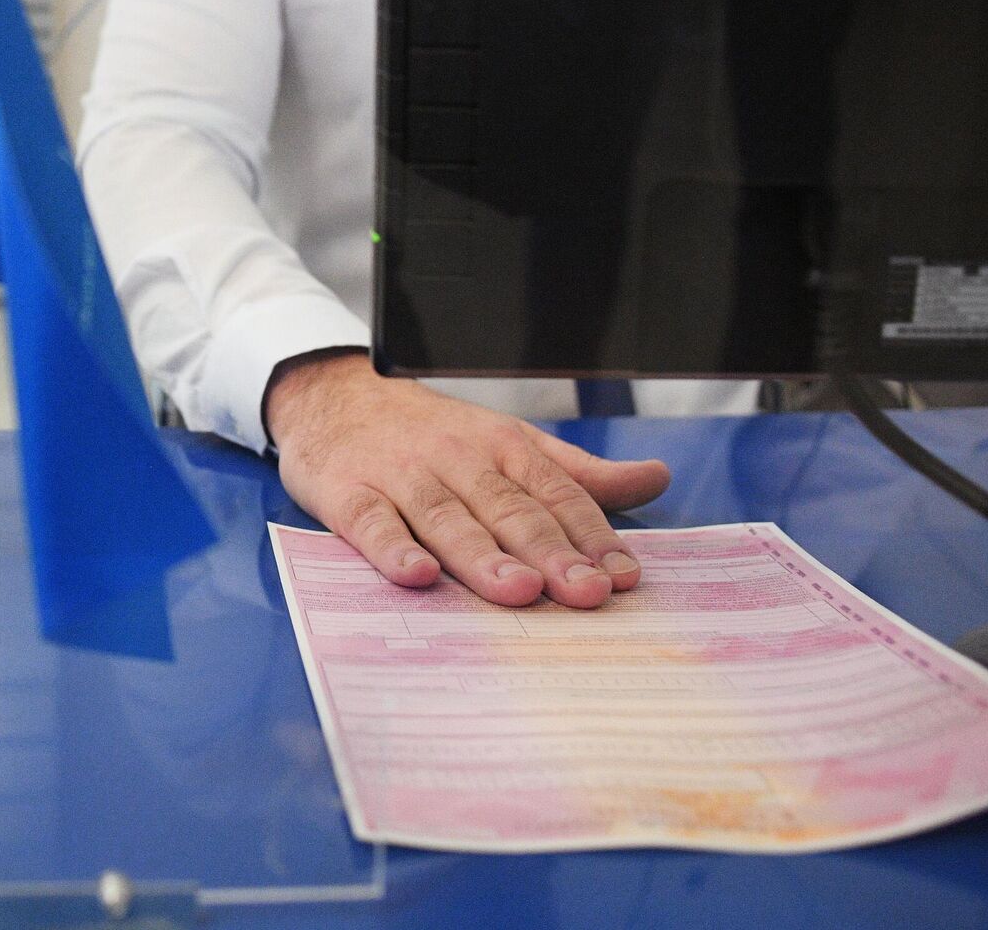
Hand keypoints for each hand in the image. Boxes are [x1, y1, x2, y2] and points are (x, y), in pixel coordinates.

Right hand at [264, 350, 669, 607]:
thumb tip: (655, 479)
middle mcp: (455, 458)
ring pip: (446, 518)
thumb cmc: (427, 433)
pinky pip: (372, 522)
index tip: (621, 575)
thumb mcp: (505, 441)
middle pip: (507, 508)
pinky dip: (392, 548)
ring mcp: (400, 475)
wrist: (332, 395)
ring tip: (517, 590)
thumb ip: (576, 472)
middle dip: (548, 551)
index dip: (590, 534)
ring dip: (482, 555)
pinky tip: (417, 574)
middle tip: (583, 591)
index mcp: (501, 446)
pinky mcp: (347, 491)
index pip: (554, 493)